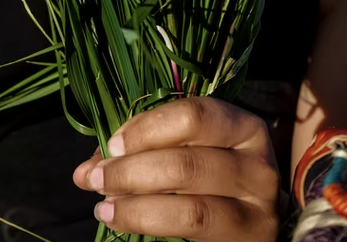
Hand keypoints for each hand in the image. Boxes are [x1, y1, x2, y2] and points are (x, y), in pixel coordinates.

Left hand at [71, 96, 281, 241]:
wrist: (246, 223)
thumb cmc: (208, 179)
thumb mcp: (184, 151)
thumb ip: (141, 150)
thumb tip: (88, 169)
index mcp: (243, 127)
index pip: (194, 116)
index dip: (147, 129)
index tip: (113, 144)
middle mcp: (258, 165)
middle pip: (187, 164)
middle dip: (131, 171)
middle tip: (97, 178)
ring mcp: (258, 208)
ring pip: (190, 206)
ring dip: (135, 205)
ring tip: (103, 205)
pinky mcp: (248, 238)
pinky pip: (191, 229)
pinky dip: (146, 222)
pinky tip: (119, 219)